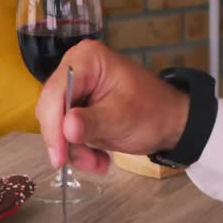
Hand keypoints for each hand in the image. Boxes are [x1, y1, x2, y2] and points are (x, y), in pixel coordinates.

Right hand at [36, 39, 190, 173]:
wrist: (171, 122)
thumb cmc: (153, 112)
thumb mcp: (122, 119)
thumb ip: (92, 123)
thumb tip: (67, 128)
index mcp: (86, 59)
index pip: (55, 92)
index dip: (53, 126)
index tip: (58, 156)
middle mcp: (75, 69)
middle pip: (51, 109)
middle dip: (66, 141)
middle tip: (87, 163)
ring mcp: (75, 88)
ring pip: (57, 125)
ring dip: (75, 150)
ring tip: (99, 163)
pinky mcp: (77, 107)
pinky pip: (65, 131)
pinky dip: (80, 149)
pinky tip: (99, 158)